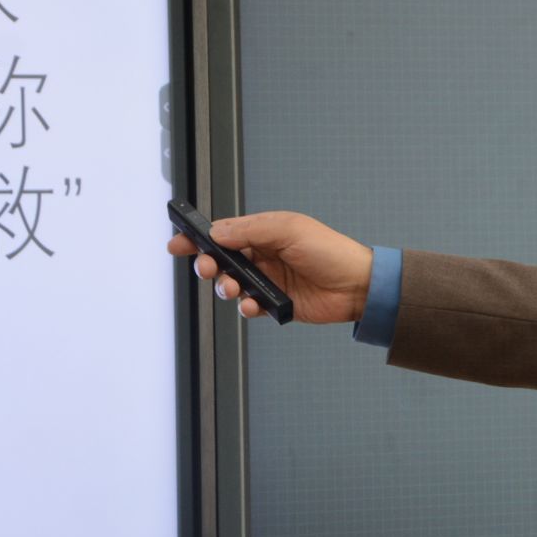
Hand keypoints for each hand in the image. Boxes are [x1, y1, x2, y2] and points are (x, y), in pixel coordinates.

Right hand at [166, 209, 373, 323]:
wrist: (358, 285)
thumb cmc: (330, 251)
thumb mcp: (288, 229)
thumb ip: (250, 229)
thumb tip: (217, 232)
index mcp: (264, 233)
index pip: (223, 233)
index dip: (199, 238)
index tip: (178, 243)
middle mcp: (263, 256)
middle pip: (221, 261)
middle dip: (209, 265)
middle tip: (210, 269)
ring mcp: (268, 280)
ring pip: (231, 285)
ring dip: (226, 288)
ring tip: (235, 289)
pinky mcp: (275, 303)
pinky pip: (249, 306)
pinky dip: (246, 307)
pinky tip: (254, 305)